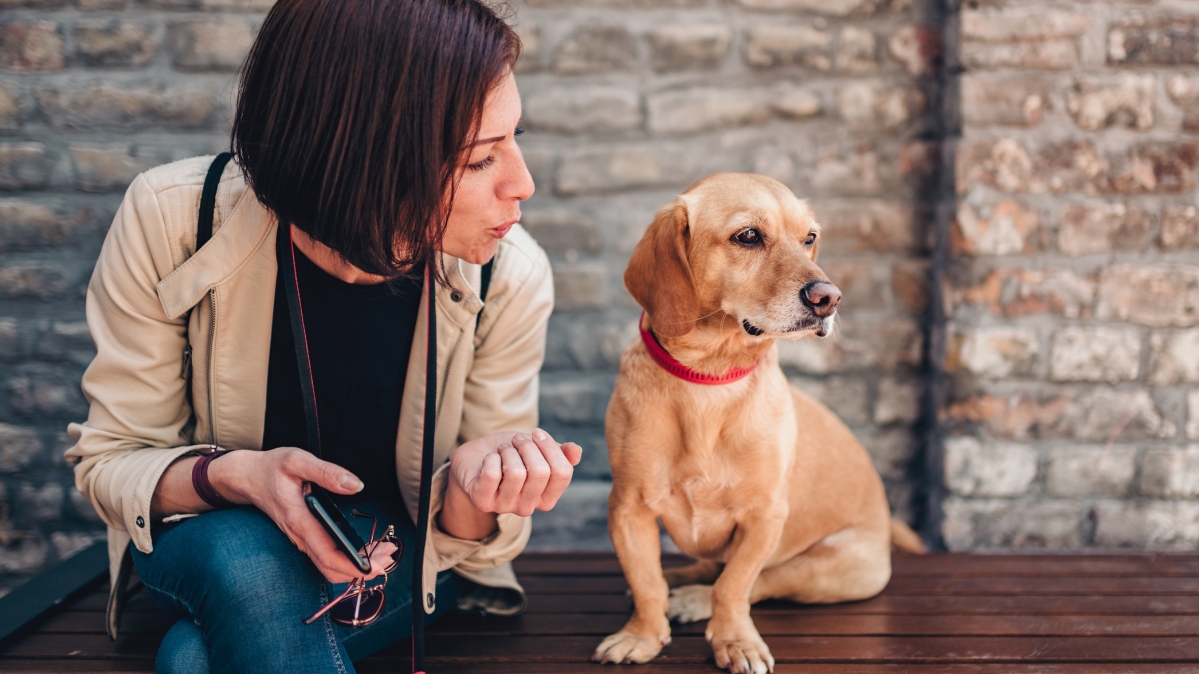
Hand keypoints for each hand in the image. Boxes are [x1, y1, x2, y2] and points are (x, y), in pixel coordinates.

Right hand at [210, 448, 396, 583]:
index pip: (328, 555)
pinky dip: (348, 558)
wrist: (247, 477)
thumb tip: (356, 485)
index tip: (377, 565)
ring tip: (385, 552)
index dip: (354, 565)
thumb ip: (327, 471)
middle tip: (390, 555)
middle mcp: (300, 536)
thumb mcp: (298, 460)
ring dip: (357, 565)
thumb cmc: (271, 468)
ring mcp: (302, 539)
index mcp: (299, 520)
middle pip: (332, 568)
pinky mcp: (305, 537)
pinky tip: (367, 548)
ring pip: (330, 566)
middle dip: (363, 568)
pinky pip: (327, 557)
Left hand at [448, 429, 581, 521]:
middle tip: (516, 440)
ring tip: (503, 450)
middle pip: (540, 472)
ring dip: (508, 451)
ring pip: (515, 472)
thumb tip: (576, 451)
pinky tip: (489, 459)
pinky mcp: (482, 501)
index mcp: (547, 497)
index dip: (551, 448)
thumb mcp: (538, 450)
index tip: (537, 433)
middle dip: (527, 446)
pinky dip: (491, 458)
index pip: (563, 473)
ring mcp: (505, 506)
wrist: (476, 459)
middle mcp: (528, 507)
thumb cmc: (512, 455)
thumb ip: (560, 453)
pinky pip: (492, 475)